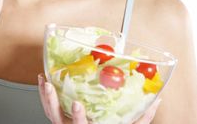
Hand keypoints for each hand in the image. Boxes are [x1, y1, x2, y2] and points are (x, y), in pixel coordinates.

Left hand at [38, 75, 160, 123]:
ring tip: (44, 79)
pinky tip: (43, 81)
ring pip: (49, 113)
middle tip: (51, 86)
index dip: (78, 117)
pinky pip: (49, 108)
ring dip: (45, 96)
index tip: (77, 103)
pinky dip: (43, 94)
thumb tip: (156, 100)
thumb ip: (142, 118)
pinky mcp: (60, 118)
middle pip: (57, 119)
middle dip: (52, 102)